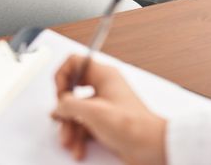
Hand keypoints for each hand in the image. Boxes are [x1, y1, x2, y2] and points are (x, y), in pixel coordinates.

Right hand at [51, 56, 165, 164]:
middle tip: (62, 120)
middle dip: (64, 110)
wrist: (151, 147)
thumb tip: (59, 106)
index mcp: (104, 75)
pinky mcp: (105, 121)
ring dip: (70, 127)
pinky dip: (79, 137)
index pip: (75, 62)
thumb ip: (70, 105)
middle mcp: (104, 87)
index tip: (60, 93)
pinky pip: (84, 125)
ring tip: (70, 141)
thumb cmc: (133, 126)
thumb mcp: (94, 112)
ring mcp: (104, 105)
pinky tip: (79, 148)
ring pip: (77, 111)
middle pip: (72, 90)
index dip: (62, 76)